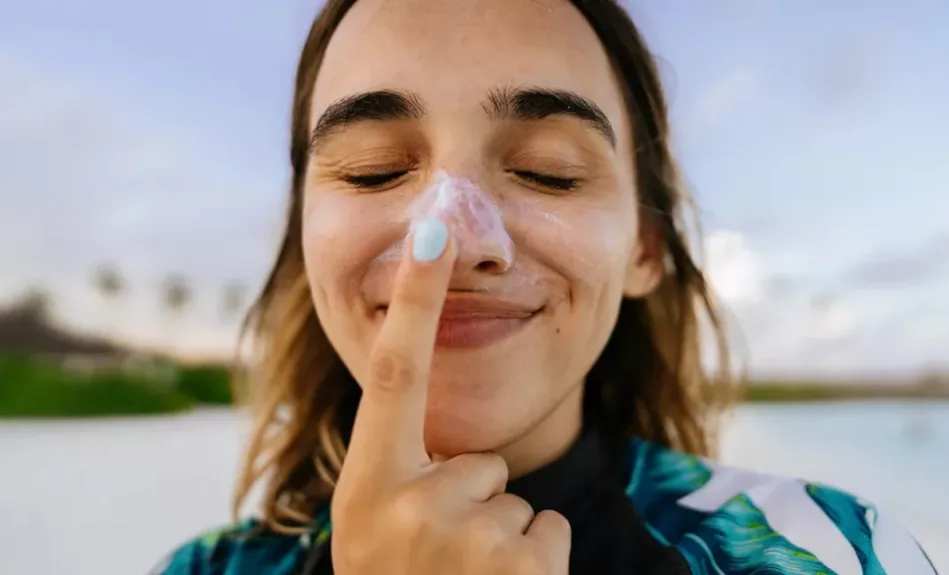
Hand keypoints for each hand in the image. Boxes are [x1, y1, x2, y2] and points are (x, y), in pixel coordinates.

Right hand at [331, 218, 570, 573]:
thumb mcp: (372, 531)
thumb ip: (400, 472)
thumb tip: (446, 430)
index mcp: (368, 486)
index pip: (393, 374)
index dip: (412, 299)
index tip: (433, 229)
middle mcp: (410, 506)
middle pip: (480, 459)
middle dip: (473, 502)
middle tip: (438, 560)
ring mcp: (469, 540)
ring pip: (514, 499)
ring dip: (499, 538)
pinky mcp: (525, 566)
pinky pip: (546, 529)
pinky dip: (532, 559)